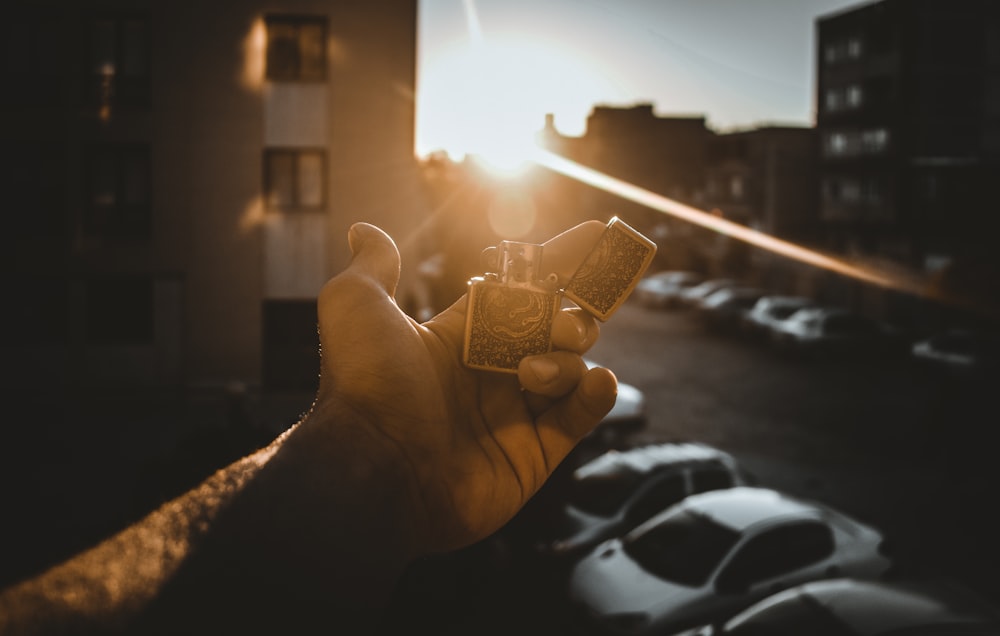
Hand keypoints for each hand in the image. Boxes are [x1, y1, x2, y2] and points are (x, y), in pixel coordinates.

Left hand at [310, 221, 617, 553]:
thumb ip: (373, 265)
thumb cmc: (364, 386)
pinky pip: (577, 419)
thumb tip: (363, 229)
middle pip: (555, 331)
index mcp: (462, 337)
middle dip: (571, 316)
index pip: (523, 292)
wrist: (371, 467)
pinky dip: (595, 396)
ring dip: (566, 360)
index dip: (558, 263)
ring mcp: (513, 415)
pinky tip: (597, 381)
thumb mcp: (356, 306)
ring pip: (570, 371)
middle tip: (559, 325)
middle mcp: (491, 373)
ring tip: (532, 373)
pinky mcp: (531, 456)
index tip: (594, 234)